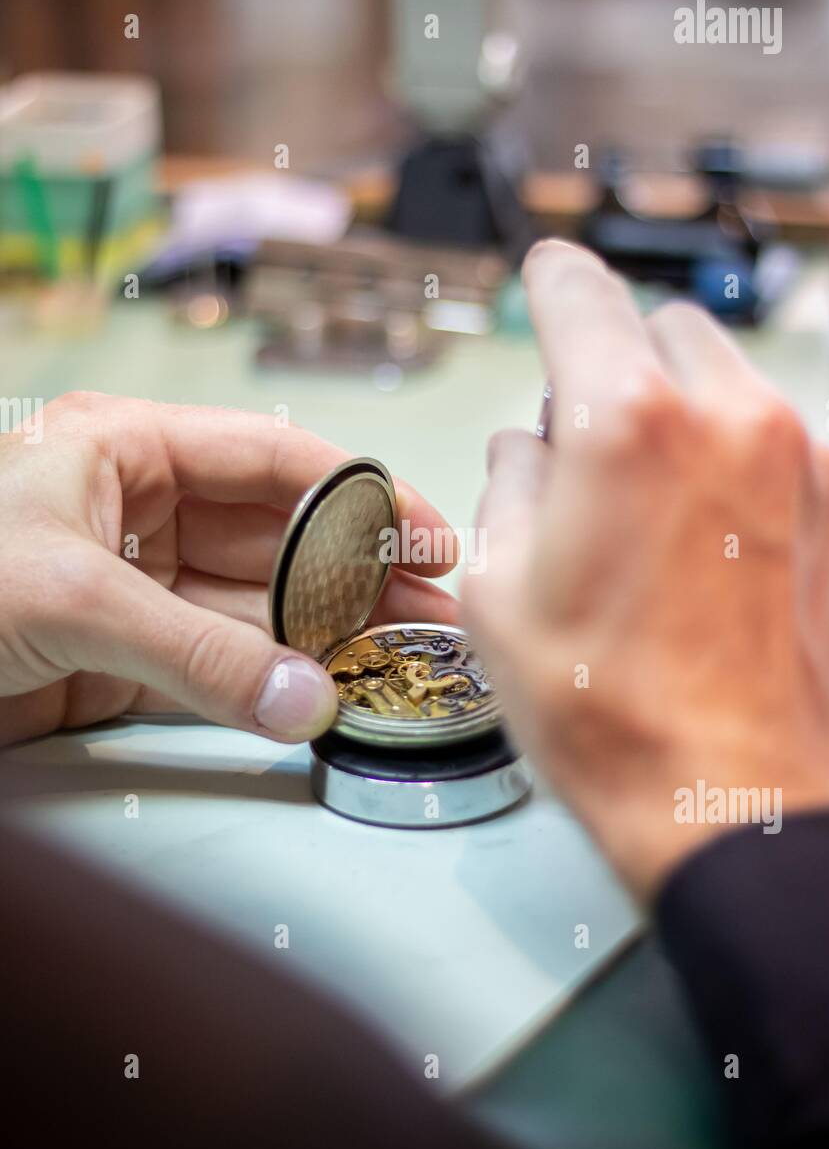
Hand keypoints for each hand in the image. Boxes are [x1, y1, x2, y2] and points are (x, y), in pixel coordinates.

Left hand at [0, 392, 456, 747]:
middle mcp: (139, 511)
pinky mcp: (121, 662)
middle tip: (437, 610)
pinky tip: (327, 691)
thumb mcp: (70, 597)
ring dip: (326, 634)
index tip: (430, 533)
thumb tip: (306, 700)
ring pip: (253, 608)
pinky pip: (217, 668)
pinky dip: (270, 686)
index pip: (272, 458)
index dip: (360, 493)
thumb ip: (197, 653)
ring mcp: (135, 590)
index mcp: (125, 447)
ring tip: (405, 654)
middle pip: (275, 536)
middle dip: (359, 572)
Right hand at [462, 241, 828, 898]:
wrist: (745, 806)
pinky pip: (782, 446)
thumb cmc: (616, 718)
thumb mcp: (500, 600)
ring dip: (688, 416)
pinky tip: (715, 551)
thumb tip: (531, 448)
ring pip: (732, 384)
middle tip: (591, 450)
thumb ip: (508, 485)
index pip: (580, 295)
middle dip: (622, 367)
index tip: (550, 280)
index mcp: (628, 425)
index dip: (552, 282)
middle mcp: (730, 419)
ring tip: (657, 516)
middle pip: (666, 330)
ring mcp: (805, 462)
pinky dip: (742, 466)